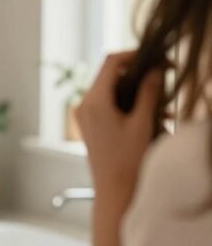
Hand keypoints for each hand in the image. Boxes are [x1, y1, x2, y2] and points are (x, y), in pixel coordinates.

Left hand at [76, 51, 163, 204]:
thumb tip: (155, 70)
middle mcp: (84, 105)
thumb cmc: (128, 161)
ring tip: (161, 103)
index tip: (156, 58)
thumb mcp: (143, 123)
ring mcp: (84, 116)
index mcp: (94, 101)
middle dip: (137, 74)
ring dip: (135, 91)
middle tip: (162, 78)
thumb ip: (149, 92)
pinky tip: (151, 115)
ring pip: (111, 90)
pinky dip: (127, 105)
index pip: (111, 62)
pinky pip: (108, 105)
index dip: (134, 54)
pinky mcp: (89, 125)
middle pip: (110, 74)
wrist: (114, 191)